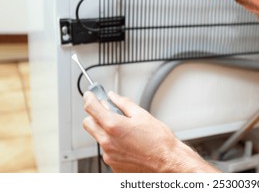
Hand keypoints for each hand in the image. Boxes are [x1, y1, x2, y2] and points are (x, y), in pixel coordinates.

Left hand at [82, 91, 218, 172]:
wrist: (168, 162)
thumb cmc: (159, 141)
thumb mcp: (142, 115)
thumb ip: (124, 104)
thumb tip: (114, 97)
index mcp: (114, 126)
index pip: (91, 107)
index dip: (90, 98)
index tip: (91, 95)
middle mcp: (107, 142)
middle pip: (88, 123)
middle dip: (95, 115)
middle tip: (108, 111)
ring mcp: (109, 155)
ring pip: (98, 137)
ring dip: (106, 131)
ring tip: (126, 131)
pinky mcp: (113, 164)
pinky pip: (107, 150)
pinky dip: (113, 144)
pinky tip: (129, 143)